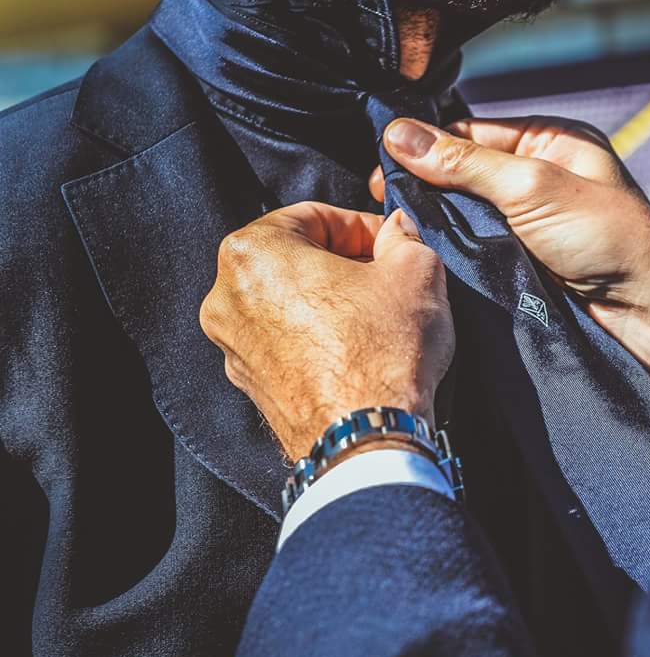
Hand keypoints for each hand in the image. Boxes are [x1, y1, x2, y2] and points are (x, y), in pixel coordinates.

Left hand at [200, 203, 454, 460]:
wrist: (366, 440)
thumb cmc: (383, 351)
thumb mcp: (416, 271)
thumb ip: (403, 237)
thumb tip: (396, 231)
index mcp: (253, 252)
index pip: (315, 216)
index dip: (364, 226)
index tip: (394, 245)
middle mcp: (226, 297)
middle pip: (296, 260)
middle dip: (345, 265)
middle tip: (390, 280)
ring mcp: (232, 346)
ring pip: (290, 303)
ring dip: (331, 303)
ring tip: (378, 319)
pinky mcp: (251, 386)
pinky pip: (287, 344)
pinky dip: (319, 340)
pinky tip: (359, 352)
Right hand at [372, 117, 649, 426]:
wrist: (644, 311)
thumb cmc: (607, 238)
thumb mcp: (531, 187)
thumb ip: (464, 162)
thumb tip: (400, 132)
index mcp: (552, 141)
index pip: (472, 132)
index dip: (426, 147)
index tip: (382, 168)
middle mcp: (542, 176)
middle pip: (466, 174)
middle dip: (429, 188)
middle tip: (385, 206)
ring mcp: (534, 221)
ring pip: (470, 214)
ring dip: (441, 223)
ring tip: (402, 232)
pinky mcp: (529, 259)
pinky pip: (482, 247)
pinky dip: (458, 249)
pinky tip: (432, 255)